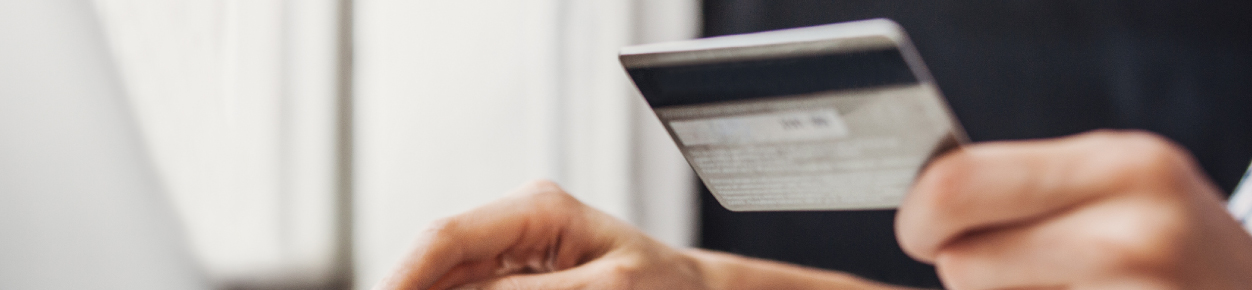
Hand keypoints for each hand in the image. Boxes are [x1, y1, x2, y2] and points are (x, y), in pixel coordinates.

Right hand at [375, 180, 903, 289]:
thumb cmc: (664, 286)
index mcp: (536, 209)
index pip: (445, 237)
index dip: (403, 277)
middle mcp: (516, 224)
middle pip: (439, 266)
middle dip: (414, 289)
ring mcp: (514, 253)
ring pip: (453, 281)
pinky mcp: (520, 278)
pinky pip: (476, 289)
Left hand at [896, 130, 1251, 288]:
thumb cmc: (1175, 248)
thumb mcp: (1121, 186)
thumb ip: (1027, 184)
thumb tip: (921, 202)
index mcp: (1123, 167)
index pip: (955, 184)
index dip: (920, 215)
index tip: (922, 228)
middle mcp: (1134, 236)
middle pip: (959, 263)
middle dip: (965, 270)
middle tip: (1008, 268)